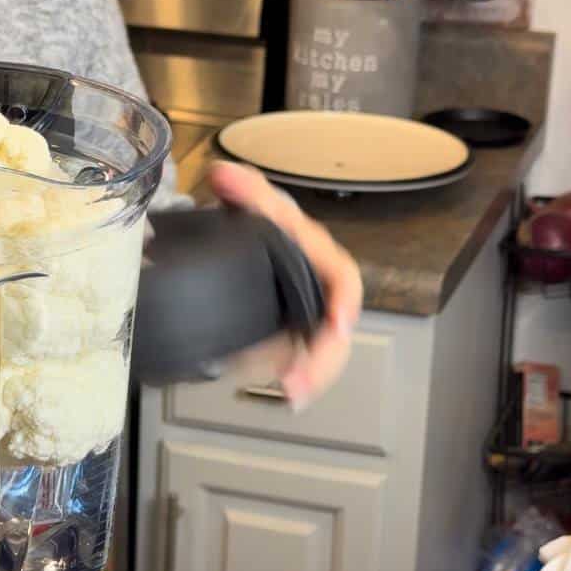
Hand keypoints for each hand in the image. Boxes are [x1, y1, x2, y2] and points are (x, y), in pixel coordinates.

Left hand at [207, 161, 362, 409]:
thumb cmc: (255, 220)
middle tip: (300, 384)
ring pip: (318, 352)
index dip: (345, 301)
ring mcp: (303, 314)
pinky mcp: (287, 335)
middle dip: (323, 361)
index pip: (342, 279)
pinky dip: (292, 378)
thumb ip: (243, 189)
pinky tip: (285, 393)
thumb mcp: (253, 202)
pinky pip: (296, 361)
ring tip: (293, 395)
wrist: (235, 235)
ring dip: (310, 376)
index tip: (339, 325)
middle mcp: (316, 287)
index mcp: (315, 255)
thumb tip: (225, 176)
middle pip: (334, 330)